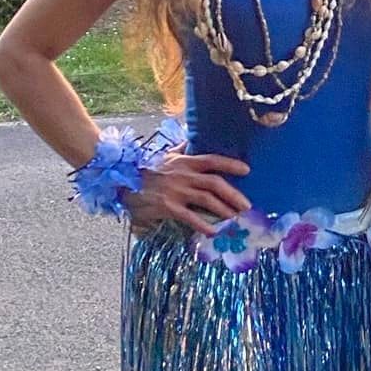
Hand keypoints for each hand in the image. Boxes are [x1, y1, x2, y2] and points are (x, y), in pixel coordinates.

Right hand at [128, 151, 250, 234]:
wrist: (122, 181)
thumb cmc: (146, 169)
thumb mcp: (165, 155)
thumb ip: (181, 148)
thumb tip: (191, 138)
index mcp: (184, 161)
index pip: (212, 160)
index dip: (230, 164)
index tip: (247, 170)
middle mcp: (183, 174)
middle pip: (215, 183)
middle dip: (233, 194)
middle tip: (247, 206)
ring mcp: (176, 191)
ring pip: (206, 199)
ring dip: (224, 210)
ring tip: (235, 218)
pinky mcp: (167, 206)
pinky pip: (189, 216)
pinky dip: (203, 224)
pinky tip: (213, 231)